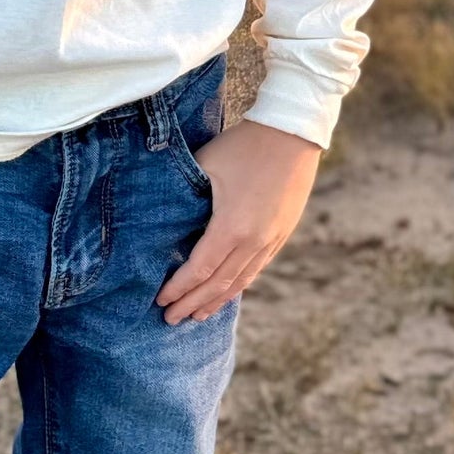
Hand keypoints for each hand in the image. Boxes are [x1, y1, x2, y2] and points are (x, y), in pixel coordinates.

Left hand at [156, 117, 320, 324]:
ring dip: (216, 301)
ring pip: (240, 281)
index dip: (179, 288)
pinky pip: (257, 268)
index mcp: (231, 227)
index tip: (161, 300)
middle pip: (218, 284)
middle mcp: (253, 241)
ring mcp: (271, 239)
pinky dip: (239, 285)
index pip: (198, 269)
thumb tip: (164, 214)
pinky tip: (229, 291)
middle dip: (192, 304)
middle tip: (170, 320)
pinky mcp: (282, 233)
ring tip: (198, 316)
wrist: (293, 133)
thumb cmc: (245, 145)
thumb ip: (186, 196)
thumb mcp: (205, 165)